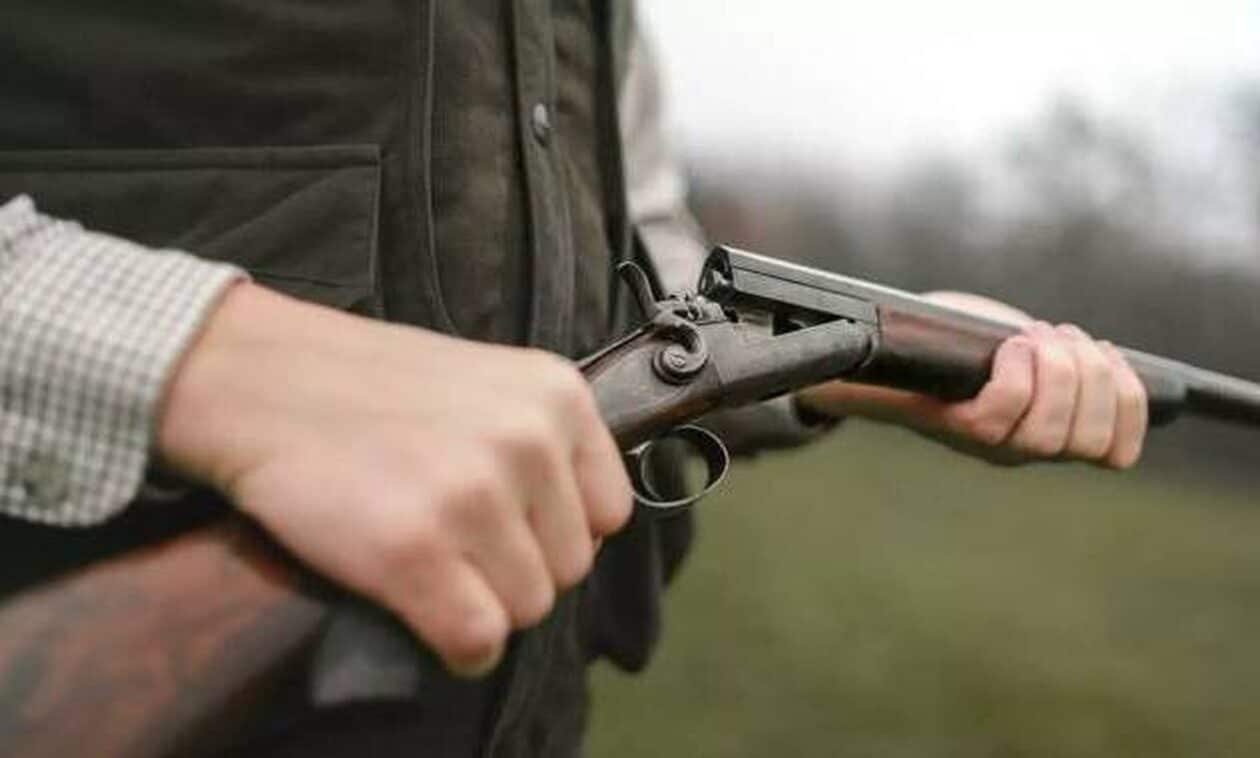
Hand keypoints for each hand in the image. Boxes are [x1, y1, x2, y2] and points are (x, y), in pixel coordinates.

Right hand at [157, 282, 632, 675]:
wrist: (261, 380)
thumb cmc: (370, 387)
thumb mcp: (486, 380)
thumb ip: (541, 440)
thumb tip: (579, 528)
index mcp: (557, 396)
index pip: (610, 512)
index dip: (558, 531)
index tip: (512, 527)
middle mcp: (528, 442)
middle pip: (571, 567)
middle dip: (519, 570)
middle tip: (458, 546)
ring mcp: (472, 497)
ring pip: (529, 608)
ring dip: (485, 606)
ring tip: (434, 568)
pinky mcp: (414, 550)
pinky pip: (478, 639)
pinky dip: (459, 646)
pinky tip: (428, 617)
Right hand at [796, 292, 1146, 467]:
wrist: (961, 362)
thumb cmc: (921, 354)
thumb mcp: (891, 356)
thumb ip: (851, 376)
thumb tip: (812, 386)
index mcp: (960, 430)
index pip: (1000, 427)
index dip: (1018, 383)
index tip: (1010, 340)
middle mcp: (1006, 449)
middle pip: (1056, 436)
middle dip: (1062, 372)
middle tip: (1043, 334)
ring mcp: (1050, 447)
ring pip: (1095, 436)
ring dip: (1096, 375)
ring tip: (1068, 340)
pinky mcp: (1088, 434)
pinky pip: (1124, 444)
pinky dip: (1130, 399)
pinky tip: (1104, 360)